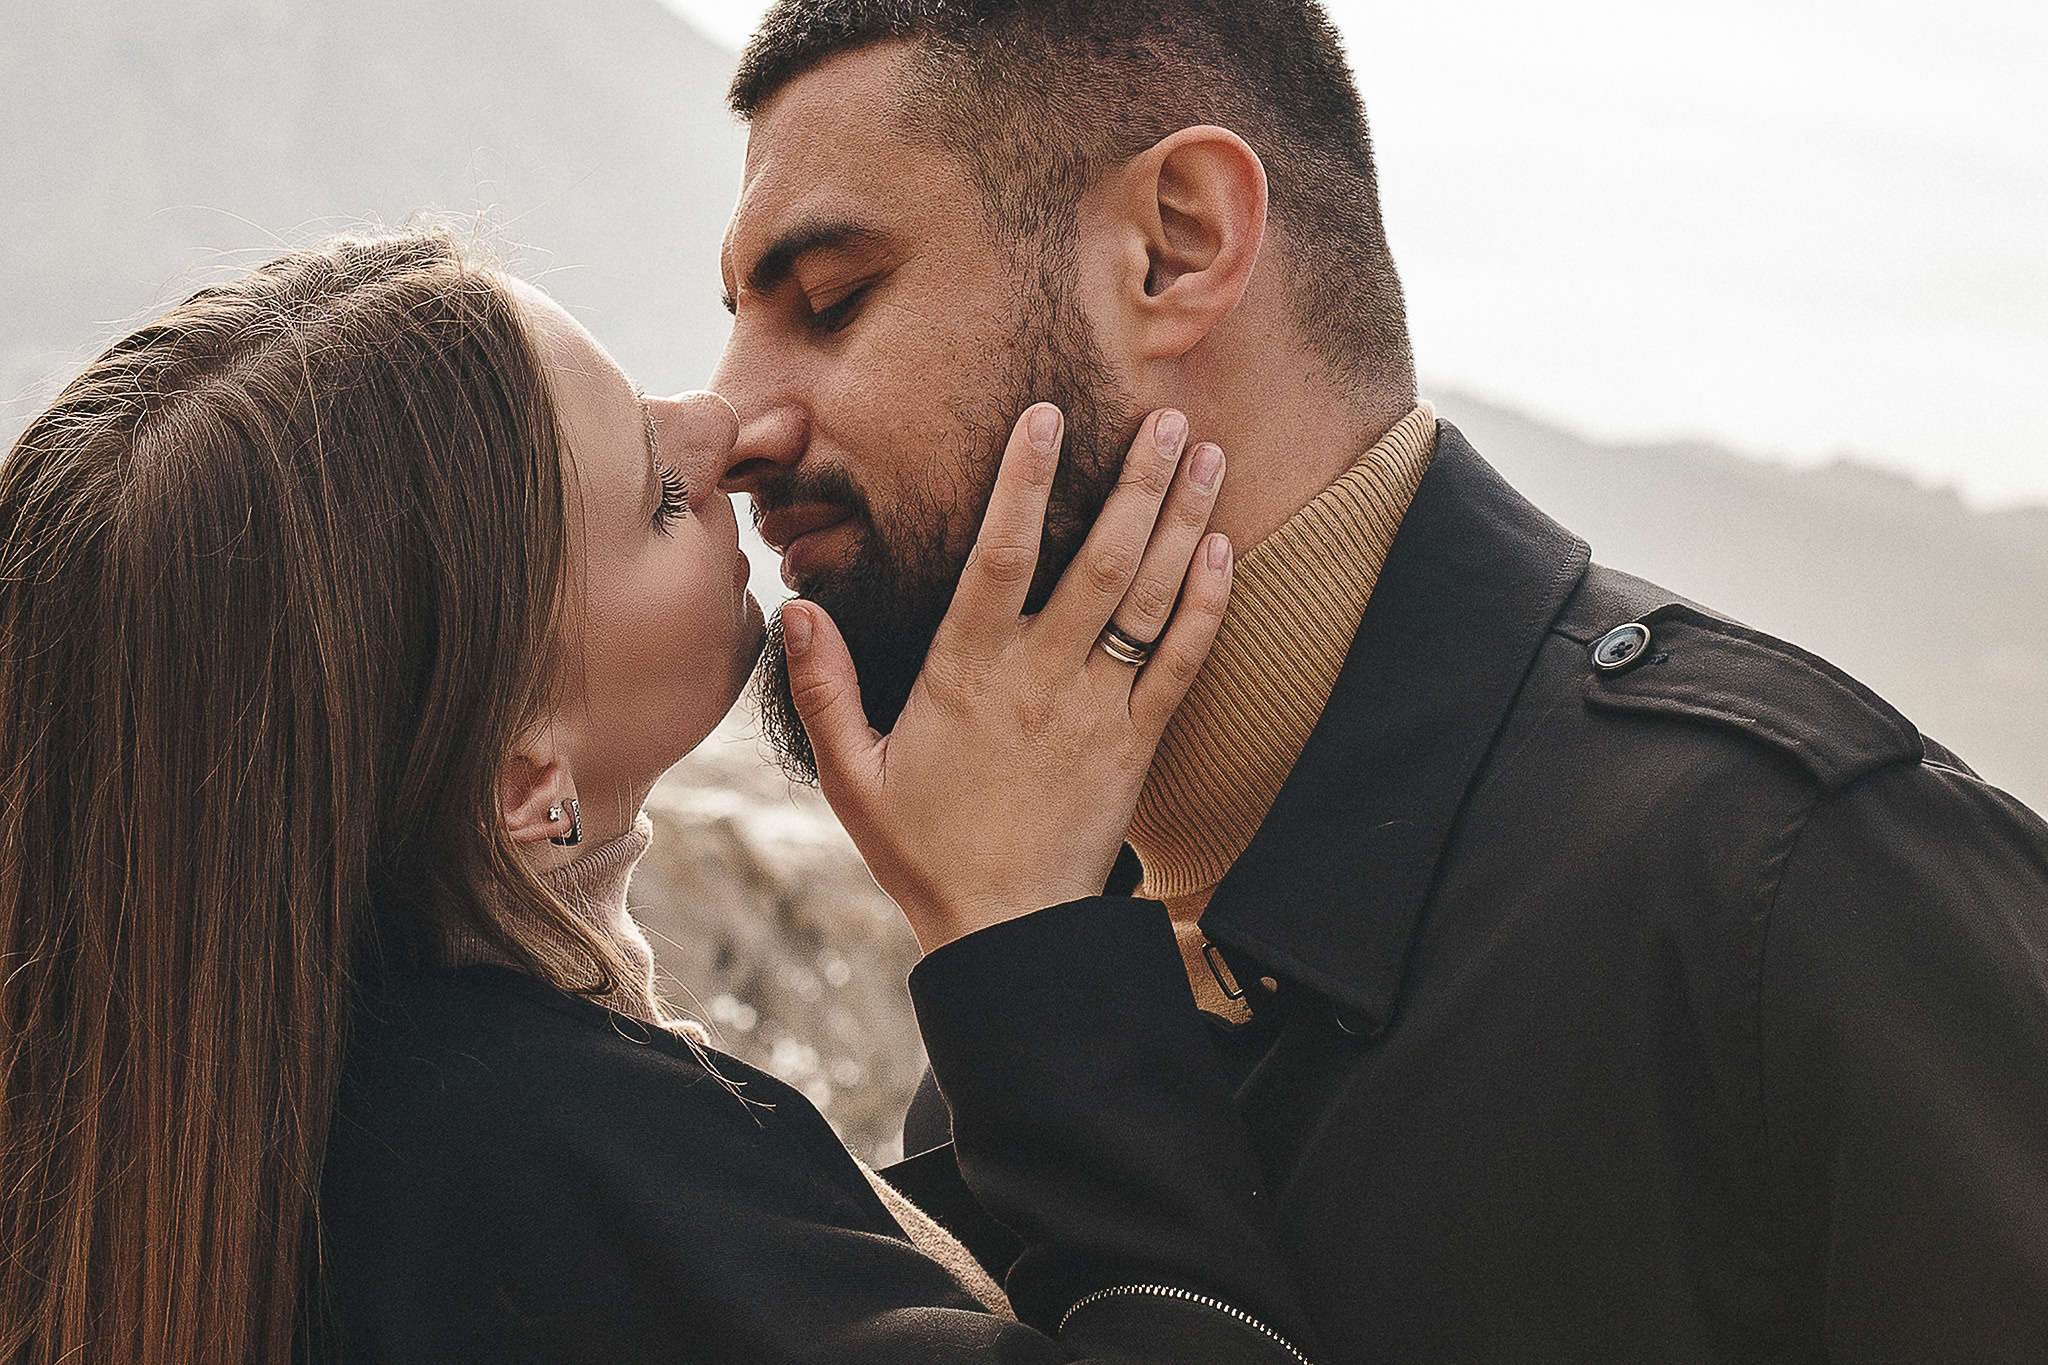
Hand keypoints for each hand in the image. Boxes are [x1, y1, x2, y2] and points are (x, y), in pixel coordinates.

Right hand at [781, 404, 1231, 951]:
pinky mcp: (1138, 742)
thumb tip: (795, 609)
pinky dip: (1205, 602)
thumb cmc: (924, 849)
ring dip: (1183, 520)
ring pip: (1149, 599)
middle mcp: (1038, 678)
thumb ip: (824, 688)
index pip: (997, 556)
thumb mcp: (852, 774)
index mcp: (964, 673)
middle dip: (1139, 481)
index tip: (1045, 417)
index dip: (1022, 482)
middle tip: (1170, 415)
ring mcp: (1096, 708)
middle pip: (1099, 561)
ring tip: (1211, 453)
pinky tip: (1222, 546)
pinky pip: (1182, 661)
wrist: (1008, 930)